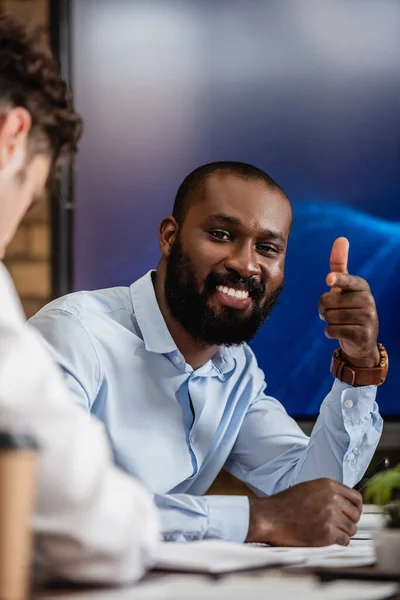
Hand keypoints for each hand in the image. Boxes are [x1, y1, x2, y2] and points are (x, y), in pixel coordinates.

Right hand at [246, 478, 361, 545]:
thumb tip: (344, 502)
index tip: (353, 513)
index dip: (356, 507)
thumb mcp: (309, 488)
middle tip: (340, 525)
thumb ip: (328, 493)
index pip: (356, 497)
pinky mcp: (327, 533)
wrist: (272, 516)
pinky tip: (329, 538)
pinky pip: (345, 540)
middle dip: (349, 521)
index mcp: (329, 485)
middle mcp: (333, 499)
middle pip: (355, 514)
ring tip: (331, 531)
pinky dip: (339, 541)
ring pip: (351, 528)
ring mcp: (331, 516)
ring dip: (343, 532)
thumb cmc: (286, 503)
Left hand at [318, 237, 378, 366]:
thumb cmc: (348, 307)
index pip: (346, 280)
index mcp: (361, 285)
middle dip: (323, 309)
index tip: (329, 280)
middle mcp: (368, 300)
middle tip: (334, 312)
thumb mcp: (344, 287)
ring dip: (327, 321)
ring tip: (339, 322)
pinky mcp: (363, 335)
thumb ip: (339, 264)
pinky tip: (341, 332)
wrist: (362, 339)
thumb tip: (341, 238)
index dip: (336, 280)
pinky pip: (332, 331)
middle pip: (326, 301)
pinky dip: (330, 333)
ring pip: (328, 317)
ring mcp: (368, 318)